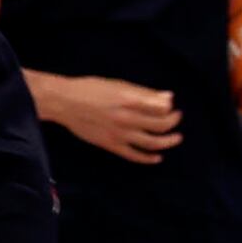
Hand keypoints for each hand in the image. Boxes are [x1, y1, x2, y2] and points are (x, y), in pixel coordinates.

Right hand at [44, 76, 181, 163]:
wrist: (65, 102)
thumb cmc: (90, 89)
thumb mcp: (118, 84)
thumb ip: (144, 93)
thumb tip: (168, 98)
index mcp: (130, 100)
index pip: (162, 109)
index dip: (171, 109)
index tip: (173, 107)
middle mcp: (127, 118)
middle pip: (161, 125)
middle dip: (173, 122)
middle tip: (177, 119)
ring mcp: (119, 134)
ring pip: (152, 143)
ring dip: (168, 142)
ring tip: (176, 138)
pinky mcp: (111, 145)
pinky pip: (134, 156)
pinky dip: (148, 158)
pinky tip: (157, 157)